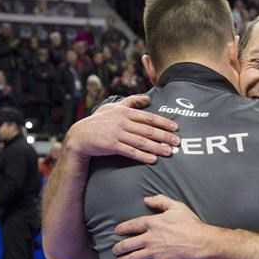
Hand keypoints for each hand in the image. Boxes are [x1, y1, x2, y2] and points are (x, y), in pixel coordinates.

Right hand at [64, 94, 179, 163]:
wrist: (80, 135)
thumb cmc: (99, 121)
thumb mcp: (114, 107)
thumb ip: (132, 102)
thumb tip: (149, 98)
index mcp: (125, 112)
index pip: (148, 117)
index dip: (163, 122)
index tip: (175, 128)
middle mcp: (122, 122)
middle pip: (148, 130)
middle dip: (165, 136)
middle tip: (178, 142)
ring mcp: (117, 134)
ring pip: (141, 141)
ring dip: (157, 147)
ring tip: (169, 152)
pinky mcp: (112, 146)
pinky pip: (131, 152)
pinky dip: (143, 156)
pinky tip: (153, 159)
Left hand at [113, 195, 209, 258]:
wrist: (201, 242)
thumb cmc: (191, 224)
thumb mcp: (176, 207)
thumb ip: (160, 201)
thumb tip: (147, 199)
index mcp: (153, 223)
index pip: (132, 225)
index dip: (122, 228)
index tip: (117, 231)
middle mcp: (150, 238)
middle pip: (128, 243)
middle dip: (119, 247)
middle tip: (115, 250)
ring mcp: (154, 252)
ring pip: (133, 257)